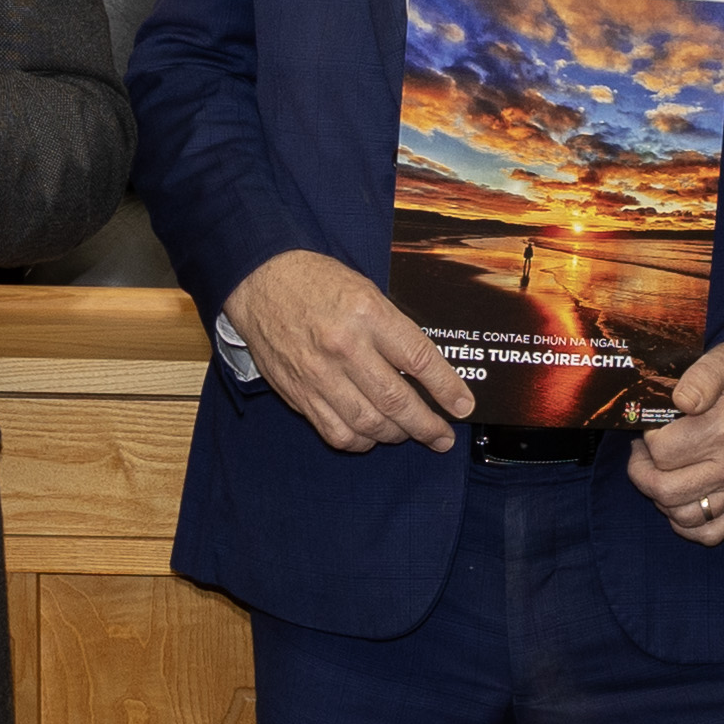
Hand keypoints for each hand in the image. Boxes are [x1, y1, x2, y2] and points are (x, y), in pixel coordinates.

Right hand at [225, 249, 471, 450]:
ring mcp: (319, 375)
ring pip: (369, 424)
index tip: (463, 406)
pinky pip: (337, 432)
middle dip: (428, 425)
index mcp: (366, 314)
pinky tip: (372, 435)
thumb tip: (425, 369)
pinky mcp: (300, 394)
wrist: (260, 283)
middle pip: (396, 401)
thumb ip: (393, 329)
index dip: (446, 389)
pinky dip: (360, 441)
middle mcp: (344, 347)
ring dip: (397, 436)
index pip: (418, 360)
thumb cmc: (316, 282)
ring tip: (412, 435)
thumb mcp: (365, 290)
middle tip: (444, 436)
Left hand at [632, 339, 723, 543]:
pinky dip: (687, 526)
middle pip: (665, 490)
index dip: (647, 439)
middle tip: (640, 453)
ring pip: (683, 516)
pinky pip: (711, 532)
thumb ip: (699, 377)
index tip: (651, 426)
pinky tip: (679, 502)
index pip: (662, 453)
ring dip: (659, 498)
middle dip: (640, 472)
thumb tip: (679, 401)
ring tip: (658, 473)